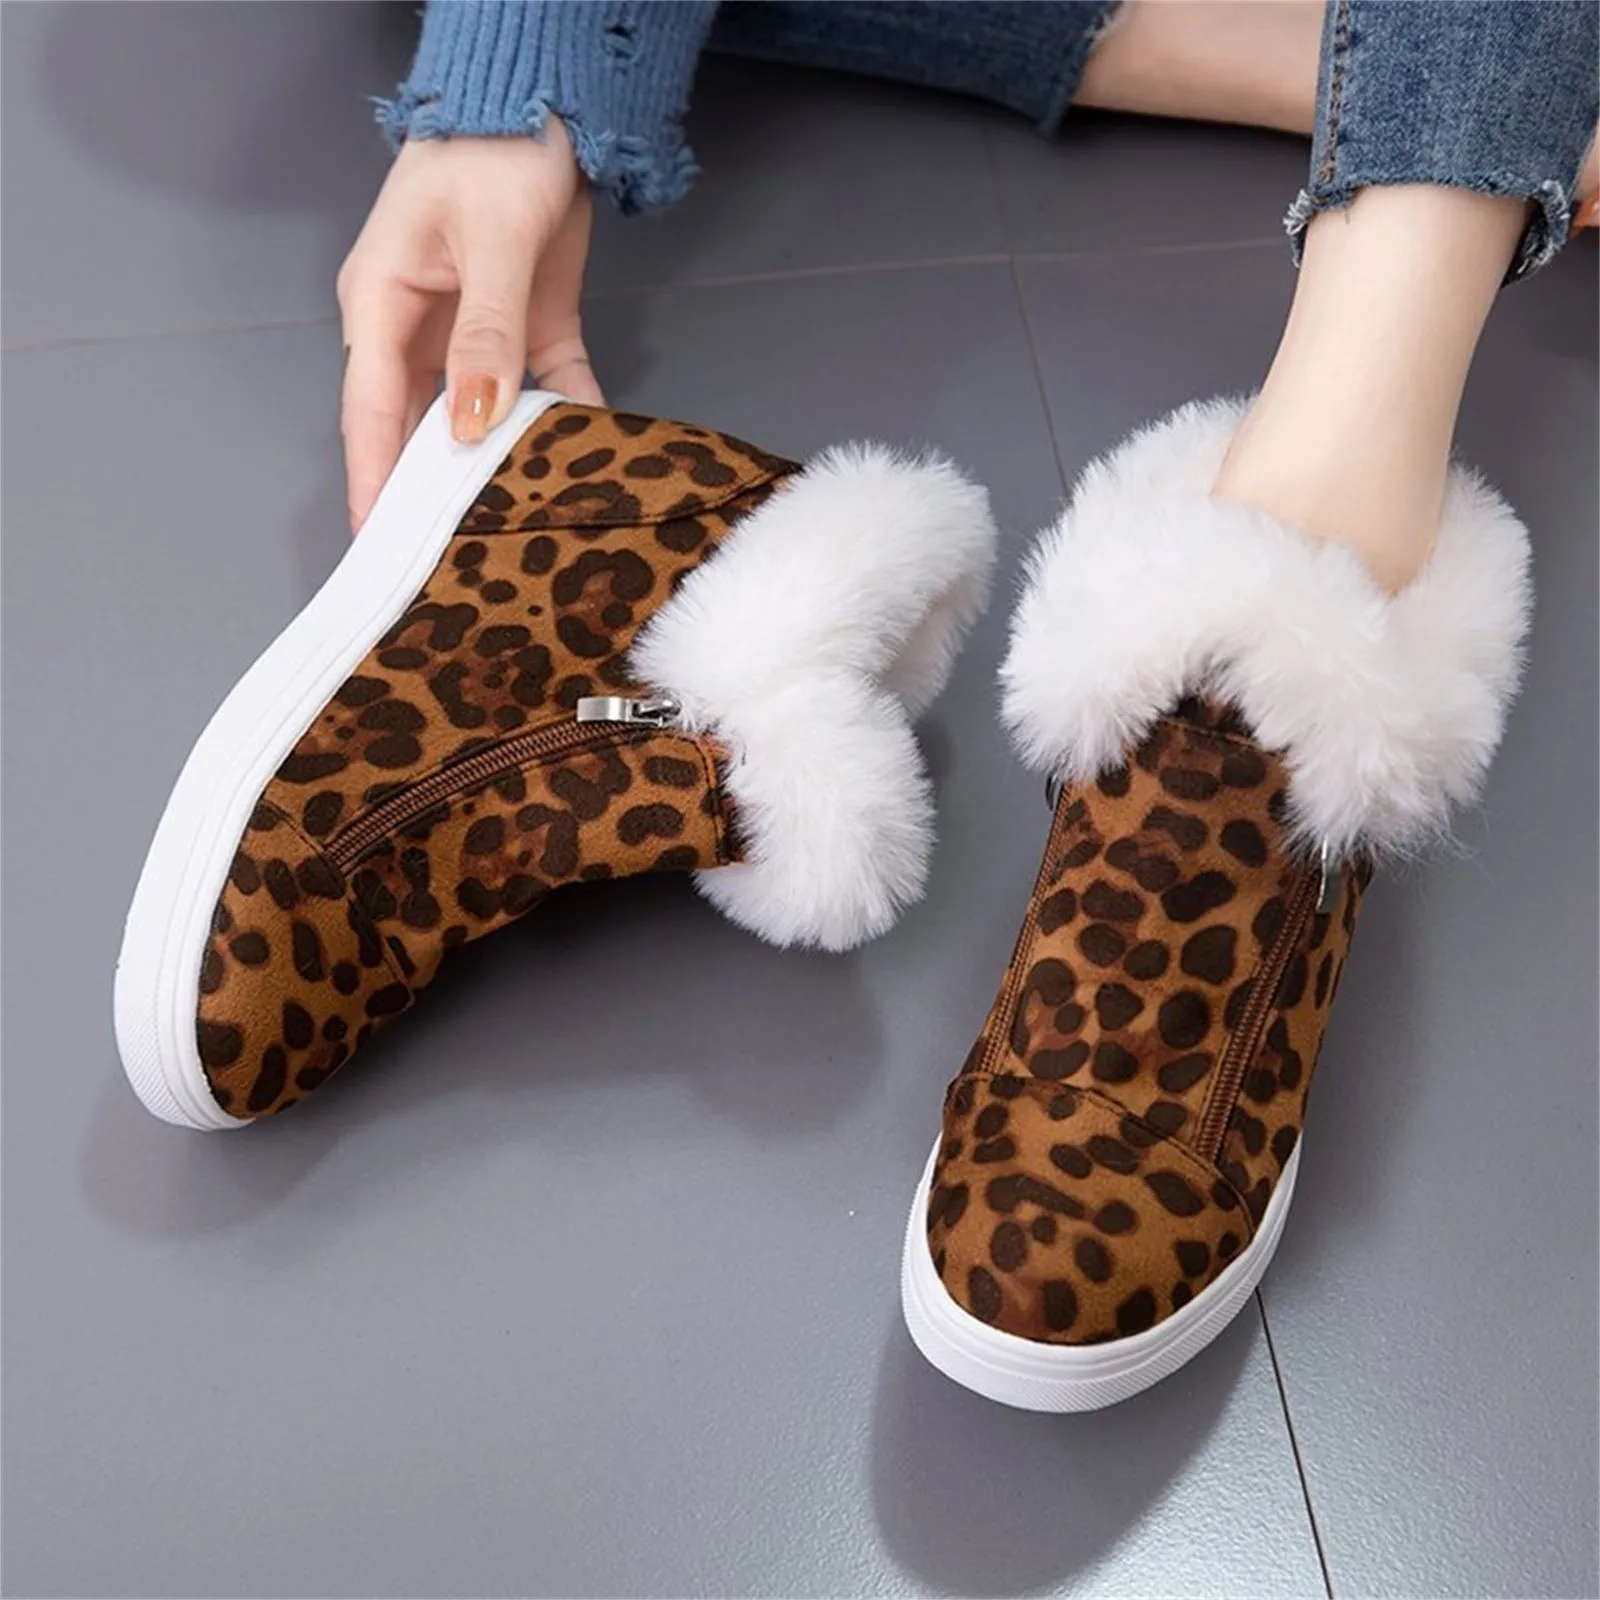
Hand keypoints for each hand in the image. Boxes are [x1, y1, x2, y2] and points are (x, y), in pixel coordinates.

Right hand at [337, 124, 603, 532]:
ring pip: (482, 418)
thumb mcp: (490, 239)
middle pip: (422, 427)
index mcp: (382, 303)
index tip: (380, 545)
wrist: (549, 99)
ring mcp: (474, 334)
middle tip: (457, 560)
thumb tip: (469, 421)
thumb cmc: (495, 147)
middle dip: (438, 492)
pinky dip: (565, 421)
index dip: (374, 481)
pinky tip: (585, 462)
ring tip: (521, 527)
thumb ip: (484, 334)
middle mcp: (420, 329)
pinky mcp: (529, 329)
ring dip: (504, 465)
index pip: (370, 411)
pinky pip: (546, 388)